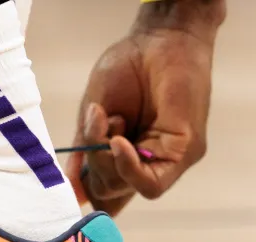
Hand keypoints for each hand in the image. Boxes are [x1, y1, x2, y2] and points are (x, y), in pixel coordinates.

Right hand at [67, 27, 216, 215]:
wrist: (158, 37)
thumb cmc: (127, 68)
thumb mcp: (96, 114)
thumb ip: (86, 150)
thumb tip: (71, 188)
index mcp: (124, 152)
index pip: (103, 189)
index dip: (85, 189)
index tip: (72, 180)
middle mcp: (146, 159)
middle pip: (109, 190)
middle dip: (93, 165)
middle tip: (95, 129)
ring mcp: (166, 158)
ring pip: (125, 187)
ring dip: (107, 158)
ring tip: (108, 121)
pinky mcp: (184, 152)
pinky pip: (151, 183)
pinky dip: (129, 169)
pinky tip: (119, 142)